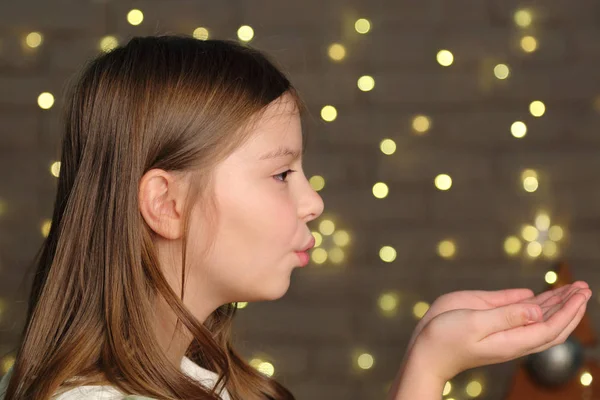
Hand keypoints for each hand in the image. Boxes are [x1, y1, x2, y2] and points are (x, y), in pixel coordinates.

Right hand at [405, 281, 589, 352]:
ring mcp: (502, 329)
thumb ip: (505, 314)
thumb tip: (537, 309)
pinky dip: (534, 303)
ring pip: (538, 318)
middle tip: (584, 286)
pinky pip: (519, 313)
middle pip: (552, 325)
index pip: (551, 327)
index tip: (581, 293)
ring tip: (573, 286)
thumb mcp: (474, 323)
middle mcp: (512, 335)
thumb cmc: (446, 338)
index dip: (569, 310)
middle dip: (570, 306)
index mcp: (512, 340)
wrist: (425, 350)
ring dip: (556, 302)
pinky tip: (540, 295)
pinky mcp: (490, 322)